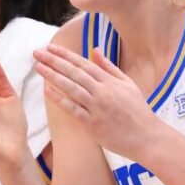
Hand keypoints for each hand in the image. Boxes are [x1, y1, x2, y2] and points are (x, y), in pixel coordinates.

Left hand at [34, 44, 162, 160]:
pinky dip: (60, 99)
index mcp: (110, 81)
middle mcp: (102, 91)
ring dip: (53, 76)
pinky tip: (48, 90)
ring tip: (38, 67)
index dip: (65, 55)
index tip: (50, 47)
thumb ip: (109, 67)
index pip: (83, 64)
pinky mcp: (93, 124)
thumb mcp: (128, 84)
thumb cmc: (138, 111)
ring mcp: (97, 107)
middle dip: (54, 61)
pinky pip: (73, 109)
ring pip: (71, 88)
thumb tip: (95, 50)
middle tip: (37, 52)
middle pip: (74, 73)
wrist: (147, 137)